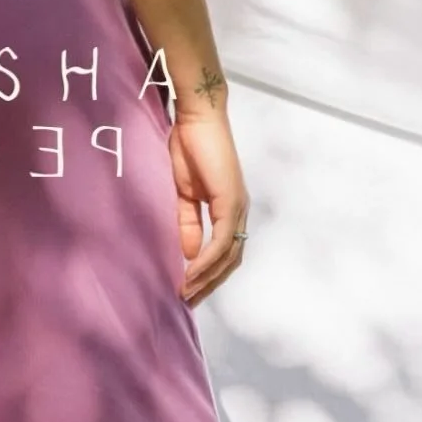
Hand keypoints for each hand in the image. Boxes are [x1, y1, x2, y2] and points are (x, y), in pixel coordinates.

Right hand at [167, 107, 248, 306]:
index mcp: (228, 209)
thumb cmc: (188, 148)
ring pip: (229, 255)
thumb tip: (187, 253)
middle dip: (210, 284)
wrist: (196, 119)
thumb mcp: (183, 193)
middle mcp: (238, 211)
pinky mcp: (230, 200)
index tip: (188, 290)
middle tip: (188, 302)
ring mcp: (237, 206)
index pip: (225, 252)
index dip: (209, 274)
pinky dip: (206, 260)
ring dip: (207, 278)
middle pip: (231, 260)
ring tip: (187, 293)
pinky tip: (191, 271)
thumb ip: (186, 222)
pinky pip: (221, 240)